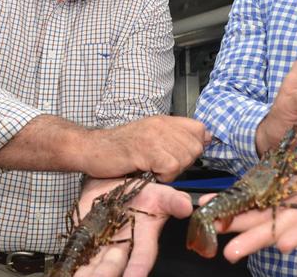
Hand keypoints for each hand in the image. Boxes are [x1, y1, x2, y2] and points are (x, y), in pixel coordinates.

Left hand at [73, 178, 192, 276]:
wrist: (114, 180)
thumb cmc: (141, 190)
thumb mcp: (160, 192)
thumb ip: (173, 201)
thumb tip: (187, 206)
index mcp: (142, 237)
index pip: (141, 256)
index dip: (138, 268)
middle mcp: (121, 246)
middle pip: (113, 265)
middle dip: (106, 273)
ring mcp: (100, 243)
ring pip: (92, 264)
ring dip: (85, 273)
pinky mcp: (82, 238)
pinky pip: (74, 254)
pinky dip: (69, 263)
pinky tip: (64, 271)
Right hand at [89, 116, 210, 181]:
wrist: (92, 148)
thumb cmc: (119, 148)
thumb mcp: (150, 136)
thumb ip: (175, 137)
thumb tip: (205, 139)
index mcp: (164, 121)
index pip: (200, 129)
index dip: (196, 145)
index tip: (183, 155)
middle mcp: (162, 125)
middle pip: (195, 147)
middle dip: (184, 163)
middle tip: (164, 166)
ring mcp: (154, 136)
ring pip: (185, 158)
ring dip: (172, 171)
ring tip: (154, 168)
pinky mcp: (146, 150)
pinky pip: (171, 166)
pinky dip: (163, 176)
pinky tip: (149, 172)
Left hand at [206, 147, 296, 261]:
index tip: (284, 244)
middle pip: (282, 227)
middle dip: (257, 239)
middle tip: (231, 253)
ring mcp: (292, 204)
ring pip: (261, 216)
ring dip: (236, 222)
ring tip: (210, 228)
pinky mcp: (280, 194)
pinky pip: (254, 201)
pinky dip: (233, 203)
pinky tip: (210, 205)